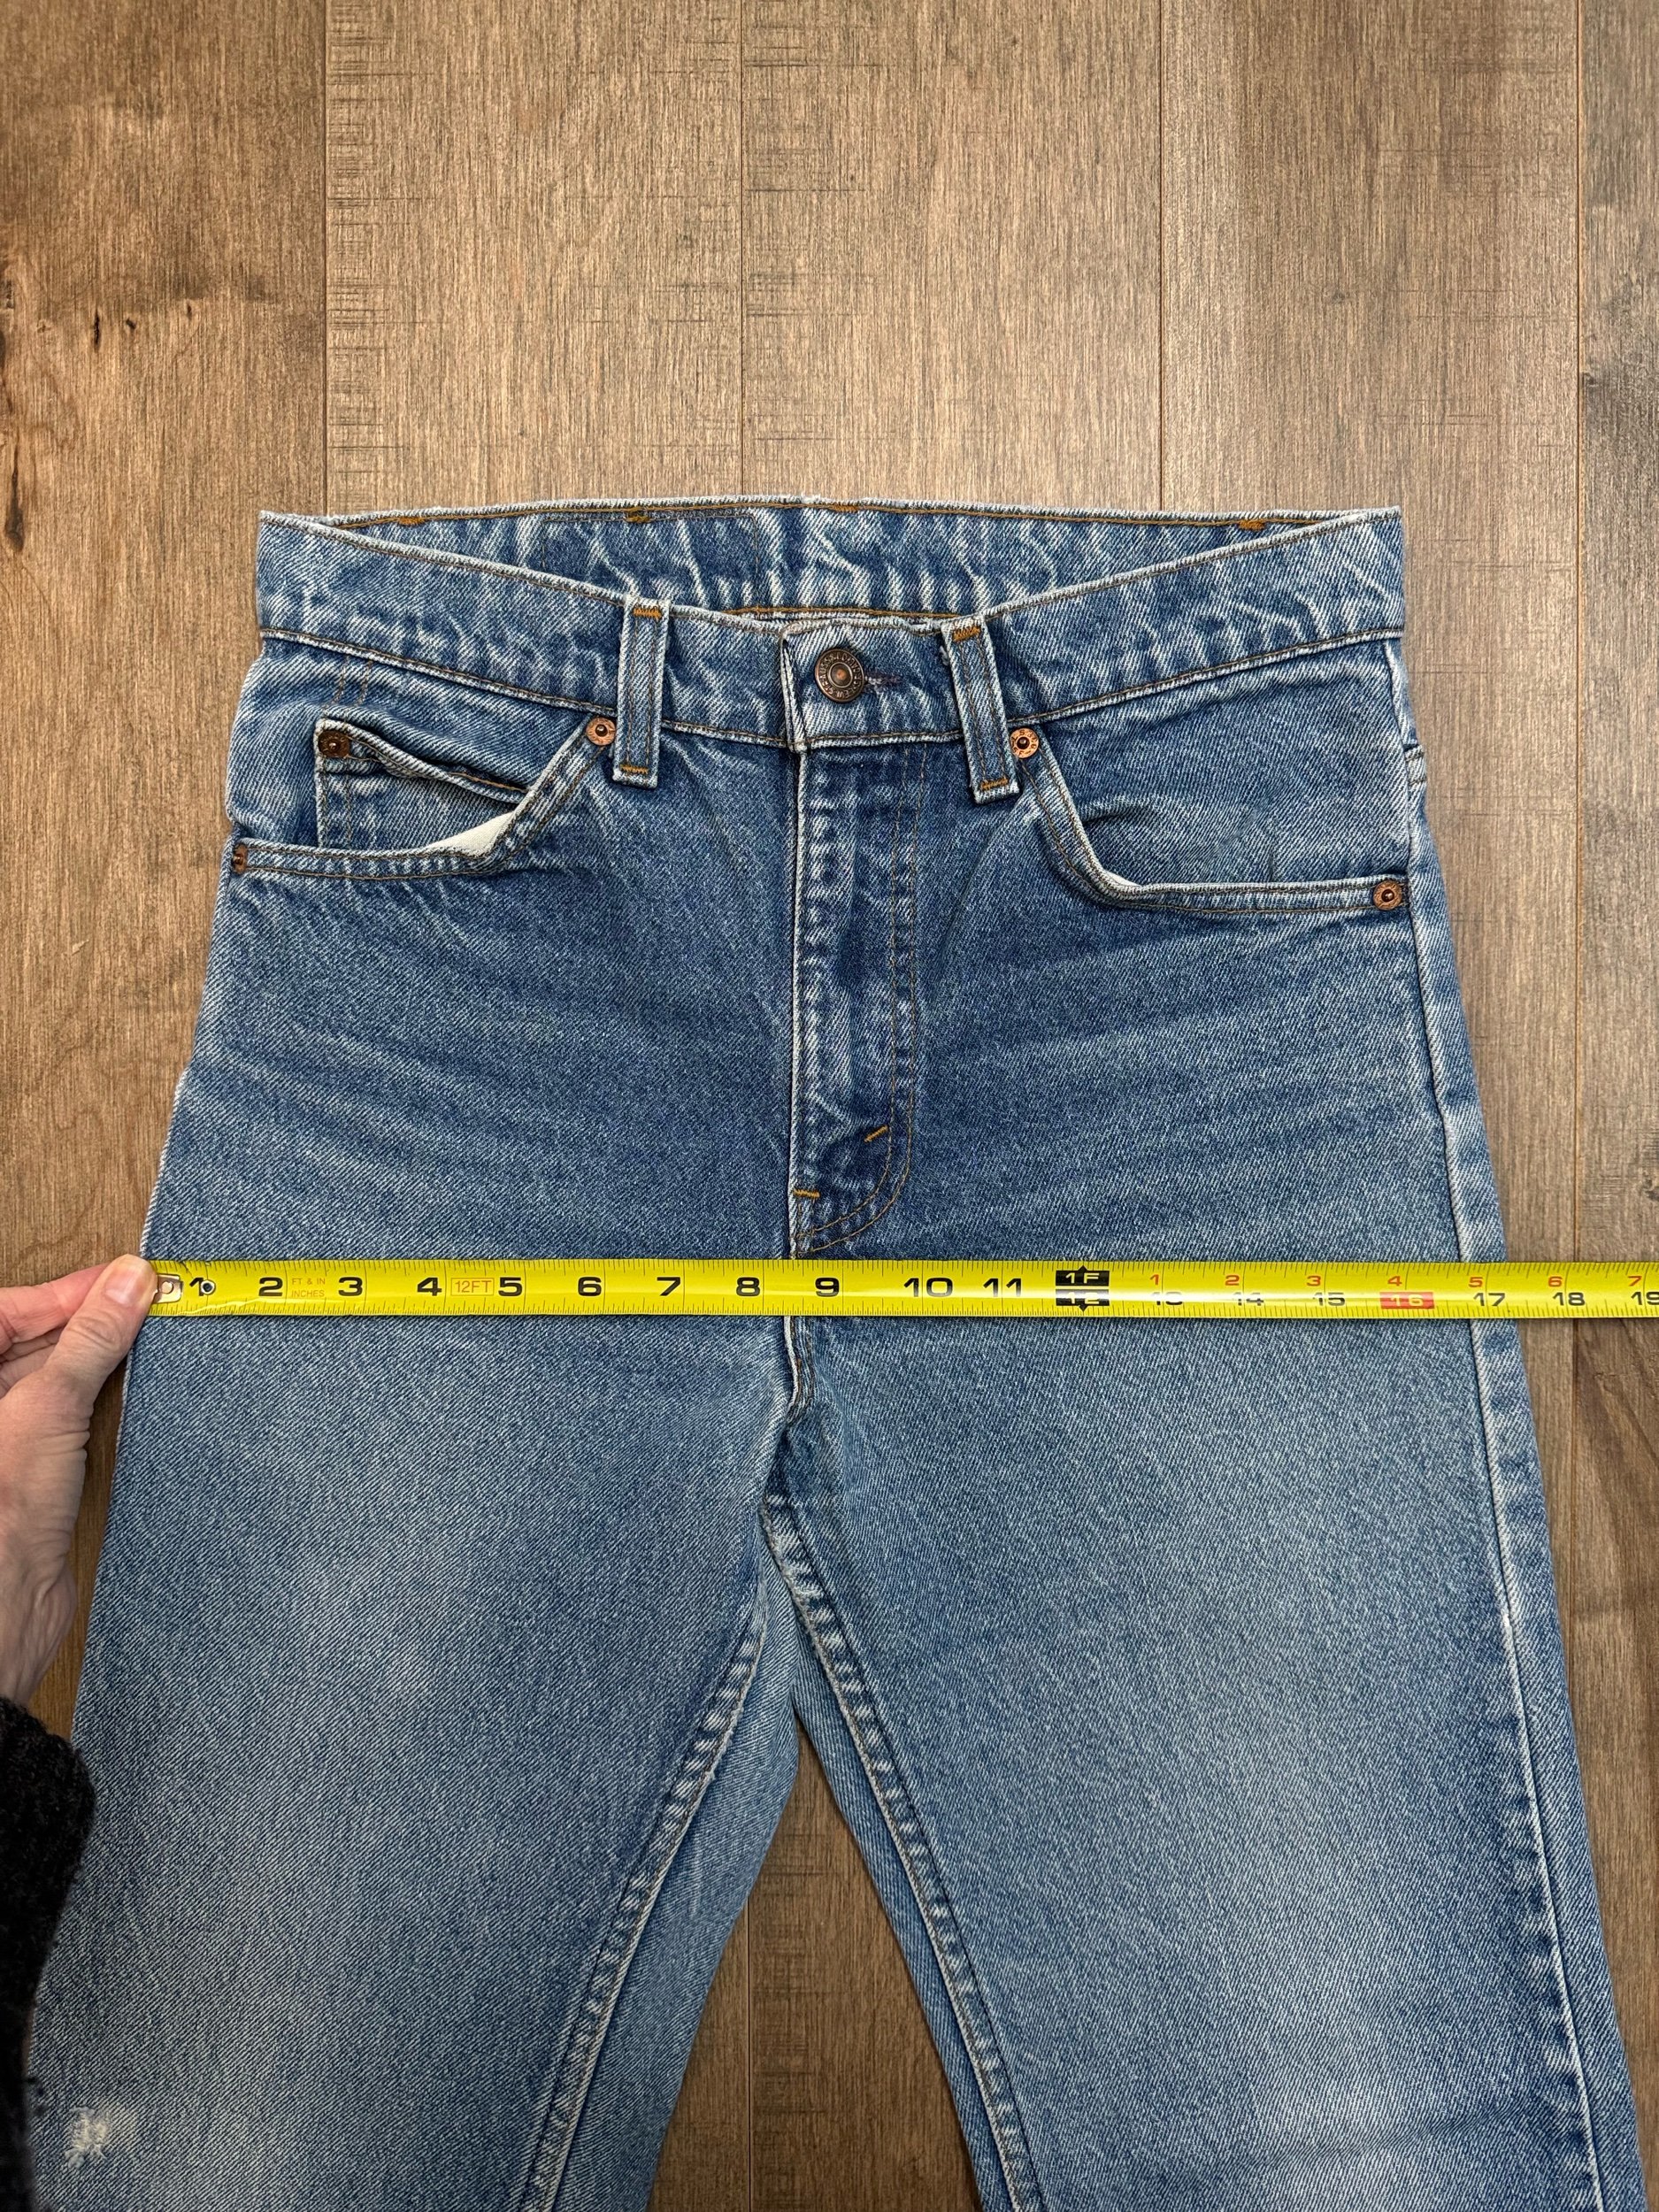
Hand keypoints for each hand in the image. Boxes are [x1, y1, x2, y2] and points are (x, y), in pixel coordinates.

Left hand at [0, 1255, 156, 1706]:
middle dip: (87, 1315)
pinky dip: (101, 1389)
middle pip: (30, 1336)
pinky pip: (68, 1405)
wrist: (10, 1610)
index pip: (7, 1311)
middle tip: (146, 1298)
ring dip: (99, 1352)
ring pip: (53, 1369)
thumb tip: (127, 1283)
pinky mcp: (32, 1462)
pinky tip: (136, 1379)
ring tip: (148, 1330)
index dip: (65, 1291)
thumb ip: (88, 1339)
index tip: (122, 1277)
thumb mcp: (48, 1407)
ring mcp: (4, 1434)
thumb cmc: (3, 1519)